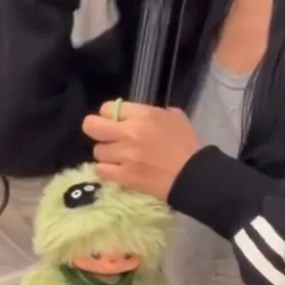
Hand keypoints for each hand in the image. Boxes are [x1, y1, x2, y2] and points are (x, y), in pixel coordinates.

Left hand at [82, 101, 202, 200]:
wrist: (193, 175)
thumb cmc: (186, 144)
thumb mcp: (174, 116)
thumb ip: (151, 111)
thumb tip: (135, 115)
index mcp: (143, 115)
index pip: (107, 108)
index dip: (109, 114)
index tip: (115, 121)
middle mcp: (130, 132)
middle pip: (92, 126)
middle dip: (96, 129)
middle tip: (105, 136)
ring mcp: (125, 155)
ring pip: (97, 150)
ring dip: (106, 153)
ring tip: (118, 157)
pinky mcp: (124, 176)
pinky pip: (101, 170)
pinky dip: (107, 169)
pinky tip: (117, 169)